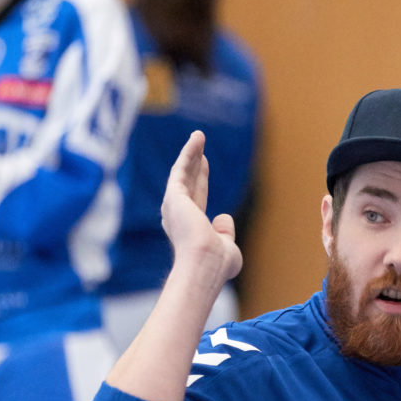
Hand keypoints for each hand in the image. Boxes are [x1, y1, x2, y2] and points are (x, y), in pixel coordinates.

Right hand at [161, 131, 241, 283]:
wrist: (206, 265)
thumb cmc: (217, 263)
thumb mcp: (227, 247)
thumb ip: (225, 232)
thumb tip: (223, 217)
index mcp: (189, 226)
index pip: (196, 197)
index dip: (200, 179)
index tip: (203, 163)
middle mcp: (178, 214)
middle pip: (188, 180)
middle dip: (194, 161)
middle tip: (199, 143)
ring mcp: (174, 205)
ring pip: (184, 172)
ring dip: (191, 153)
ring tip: (199, 135)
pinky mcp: (173, 196)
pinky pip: (182, 168)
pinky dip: (189, 152)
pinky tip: (197, 138)